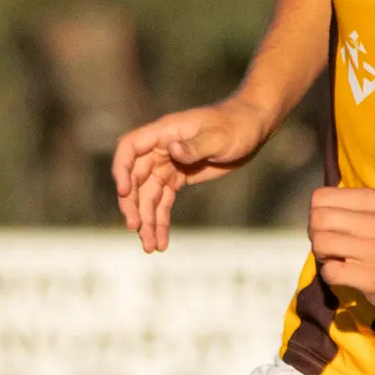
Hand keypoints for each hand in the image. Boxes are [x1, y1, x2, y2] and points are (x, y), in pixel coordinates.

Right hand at [114, 99, 270, 252]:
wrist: (251, 128)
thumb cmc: (237, 126)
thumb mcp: (219, 137)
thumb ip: (196, 145)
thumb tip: (174, 151)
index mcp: (164, 132)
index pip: (130, 148)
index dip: (122, 169)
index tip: (125, 192)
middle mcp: (160, 149)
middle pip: (135, 178)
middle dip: (133, 205)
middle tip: (136, 229)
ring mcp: (168, 164)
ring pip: (148, 196)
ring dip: (146, 221)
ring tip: (150, 247)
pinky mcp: (179, 177)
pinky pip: (163, 201)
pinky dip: (160, 220)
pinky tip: (161, 242)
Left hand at [309, 185, 374, 311]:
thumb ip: (348, 207)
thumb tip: (313, 214)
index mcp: (374, 200)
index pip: (320, 197)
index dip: (318, 213)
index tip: (332, 227)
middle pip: (317, 220)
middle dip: (316, 235)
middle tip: (331, 246)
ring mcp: (374, 250)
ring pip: (320, 244)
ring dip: (323, 255)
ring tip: (339, 259)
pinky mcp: (371, 277)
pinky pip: (329, 272)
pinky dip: (331, 275)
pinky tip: (346, 274)